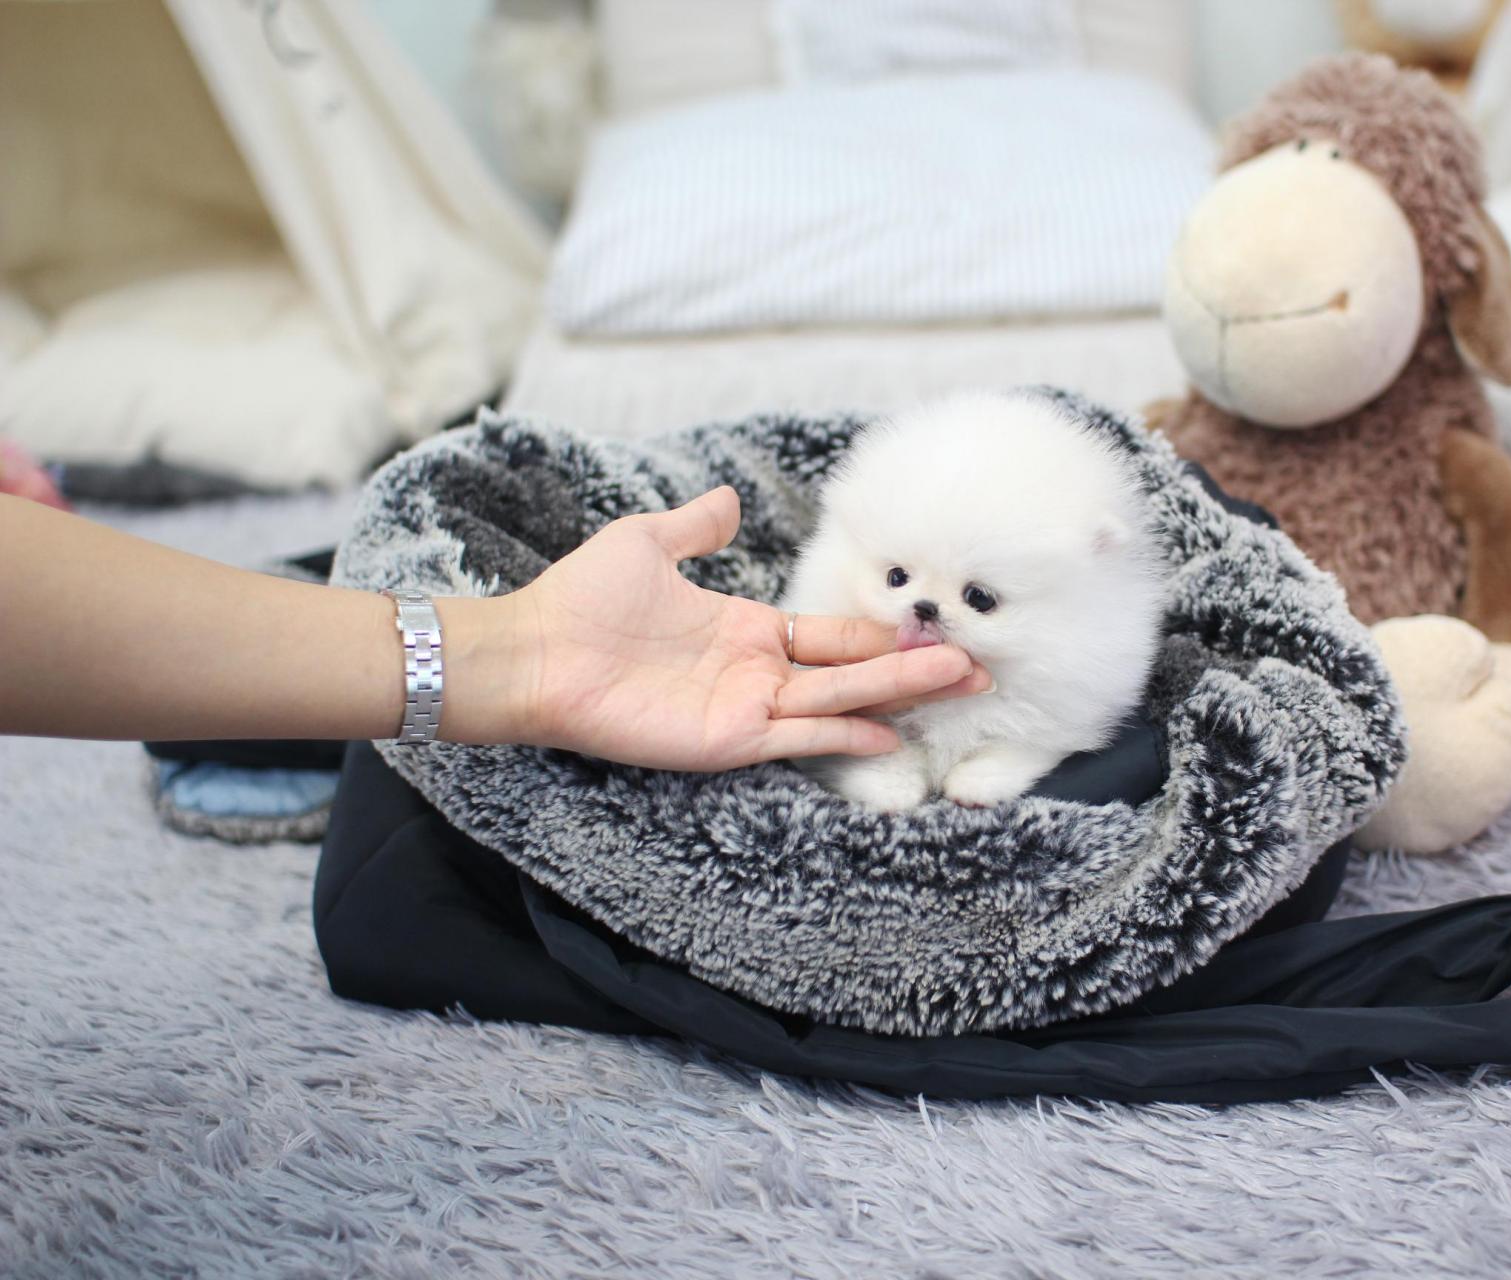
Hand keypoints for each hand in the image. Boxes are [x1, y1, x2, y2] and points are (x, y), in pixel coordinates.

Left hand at [497, 486, 988, 769]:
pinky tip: (890, 734)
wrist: (532, 650)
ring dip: (899, 695)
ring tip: (960, 683)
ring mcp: (746, 709)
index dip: (882, 636)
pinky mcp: (726, 738)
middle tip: (977, 668)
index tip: (933, 632)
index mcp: (746, 631)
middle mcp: (757, 674)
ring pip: (841, 701)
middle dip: (914, 670)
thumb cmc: (581, 599)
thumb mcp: (647, 543)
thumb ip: (697, 526)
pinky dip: (844, 734)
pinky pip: (798, 735)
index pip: (831, 636)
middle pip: (853, 672)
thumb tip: (729, 496)